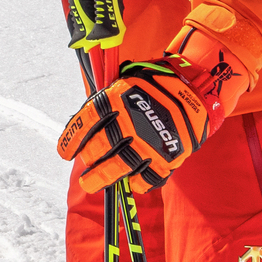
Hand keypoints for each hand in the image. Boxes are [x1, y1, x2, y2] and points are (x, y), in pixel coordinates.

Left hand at [56, 28, 252, 193]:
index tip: (65, 152)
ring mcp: (146, 142)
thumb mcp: (129, 79)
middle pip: (97, 149)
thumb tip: (86, 115)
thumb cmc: (157, 83)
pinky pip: (145, 179)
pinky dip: (136, 182)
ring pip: (116, 169)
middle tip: (86, 166)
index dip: (70, 140)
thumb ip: (108, 96)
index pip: (84, 123)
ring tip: (92, 182)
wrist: (196, 86)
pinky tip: (131, 179)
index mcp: (116, 99)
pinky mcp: (164, 157)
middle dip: (88, 160)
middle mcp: (128, 122)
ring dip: (101, 178)